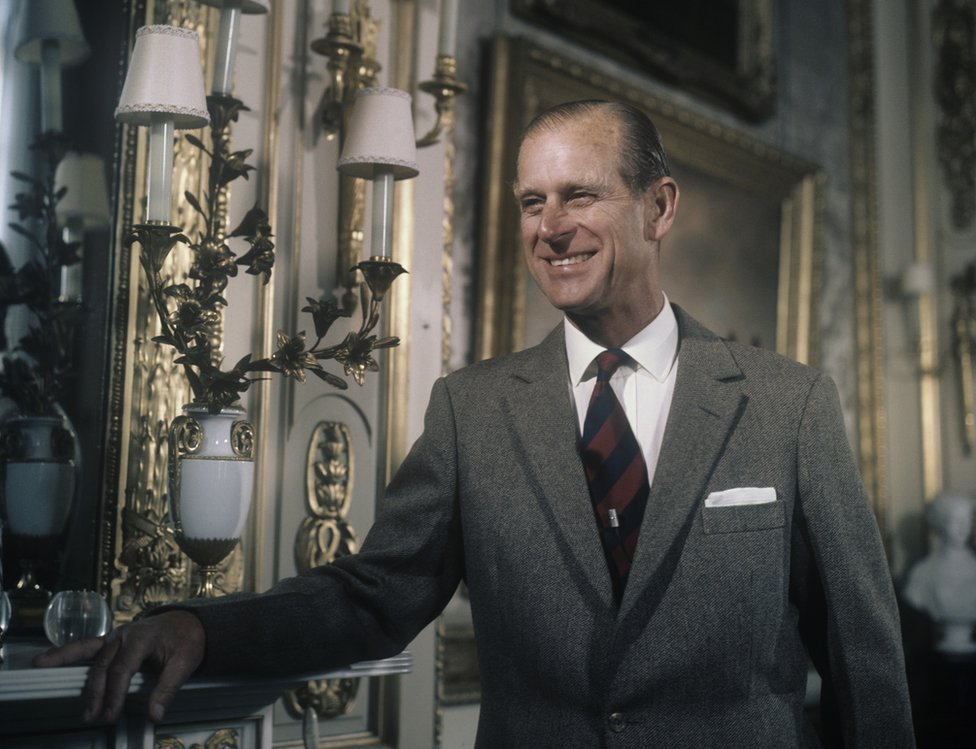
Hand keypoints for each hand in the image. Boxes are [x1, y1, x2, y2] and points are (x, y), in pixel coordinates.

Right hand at [32, 609, 204, 723]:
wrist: (189, 622)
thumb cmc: (186, 640)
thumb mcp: (185, 662)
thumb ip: (168, 688)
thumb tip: (155, 715)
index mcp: (142, 638)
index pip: (123, 669)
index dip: (115, 694)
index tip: (110, 715)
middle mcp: (124, 635)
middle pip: (104, 666)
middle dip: (95, 692)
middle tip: (91, 716)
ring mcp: (115, 636)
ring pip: (88, 652)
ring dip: (65, 663)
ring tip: (41, 669)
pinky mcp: (111, 641)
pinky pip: (86, 647)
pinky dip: (66, 652)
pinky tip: (47, 659)